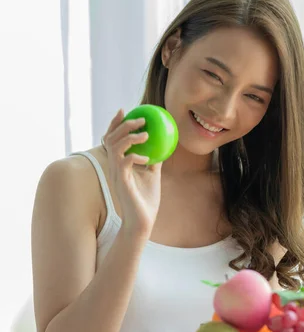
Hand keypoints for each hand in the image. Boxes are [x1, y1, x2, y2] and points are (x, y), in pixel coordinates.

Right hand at [102, 109, 161, 234]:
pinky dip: (136, 156)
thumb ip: (154, 159)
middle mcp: (113, 166)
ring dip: (130, 137)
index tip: (124, 110)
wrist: (142, 221)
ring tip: (146, 134)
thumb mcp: (153, 175)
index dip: (115, 123)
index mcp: (119, 163)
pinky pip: (125, 162)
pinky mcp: (121, 181)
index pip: (112, 138)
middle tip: (140, 118)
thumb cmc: (146, 200)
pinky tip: (147, 159)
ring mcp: (115, 173)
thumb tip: (164, 144)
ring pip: (115, 146)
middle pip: (111, 138)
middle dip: (123, 124)